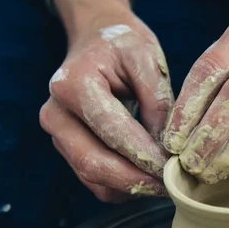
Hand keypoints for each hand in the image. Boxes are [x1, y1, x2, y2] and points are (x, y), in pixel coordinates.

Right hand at [40, 4, 172, 201]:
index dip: (143, 154)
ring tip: (164, 183)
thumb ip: (158, 100)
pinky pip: (95, 181)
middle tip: (171, 186)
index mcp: (72, 85)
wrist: (94, 40)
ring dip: (131, 188)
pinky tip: (148, 177)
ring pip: (93, 178)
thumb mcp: (146, 57)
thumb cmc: (120, 45)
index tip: (172, 167)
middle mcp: (56, 115)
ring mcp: (58, 136)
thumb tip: (166, 146)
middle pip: (93, 163)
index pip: (110, 130)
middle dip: (136, 180)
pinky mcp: (68, 150)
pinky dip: (123, 187)